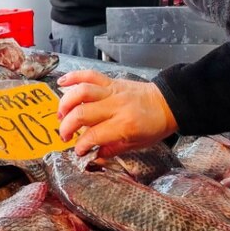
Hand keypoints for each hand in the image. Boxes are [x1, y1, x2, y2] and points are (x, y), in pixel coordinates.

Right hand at [57, 70, 178, 156]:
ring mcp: (113, 91)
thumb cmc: (154, 126)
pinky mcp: (111, 82)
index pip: (93, 135)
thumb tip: (93, 155)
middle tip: (65, 136)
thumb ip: (112, 149)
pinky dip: (73, 77)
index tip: (78, 151)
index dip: (81, 145)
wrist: (168, 103)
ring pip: (81, 92)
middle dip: (67, 127)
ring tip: (60, 115)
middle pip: (82, 113)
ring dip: (65, 104)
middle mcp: (116, 106)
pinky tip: (62, 84)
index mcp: (124, 125)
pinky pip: (89, 75)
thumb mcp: (136, 144)